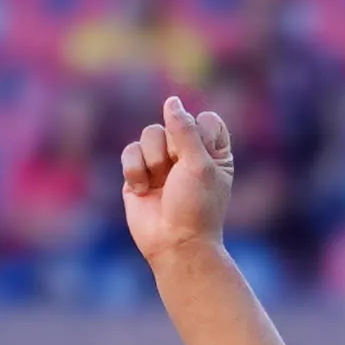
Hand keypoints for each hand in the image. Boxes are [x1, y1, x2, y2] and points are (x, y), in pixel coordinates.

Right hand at [120, 95, 234, 262]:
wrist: (173, 244)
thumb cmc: (196, 207)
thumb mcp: (199, 164)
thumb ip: (184, 129)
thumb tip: (171, 100)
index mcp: (214, 152)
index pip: (206, 120)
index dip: (200, 133)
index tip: (201, 158)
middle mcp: (188, 154)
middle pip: (173, 123)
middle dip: (172, 149)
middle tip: (178, 176)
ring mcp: (162, 163)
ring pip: (149, 134)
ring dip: (153, 160)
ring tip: (159, 184)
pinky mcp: (139, 173)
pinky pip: (130, 151)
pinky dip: (134, 170)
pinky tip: (143, 191)